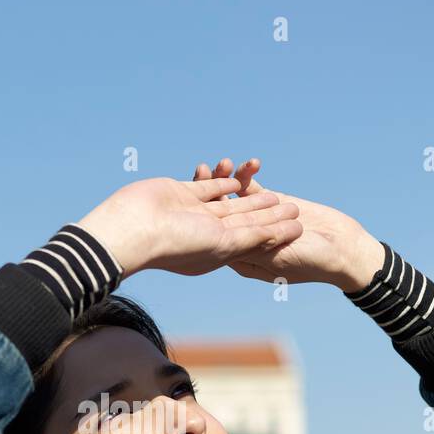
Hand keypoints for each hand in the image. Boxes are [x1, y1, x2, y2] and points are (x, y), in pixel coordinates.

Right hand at [76, 174, 301, 278]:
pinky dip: (222, 183)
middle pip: (244, 223)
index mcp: (215, 253)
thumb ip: (252, 237)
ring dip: (250, 199)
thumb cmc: (177, 244)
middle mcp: (204, 235)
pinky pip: (206, 189)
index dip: (276, 233)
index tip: (299, 225)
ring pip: (228, 205)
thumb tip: (282, 234)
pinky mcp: (179, 194)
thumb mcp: (223, 244)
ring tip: (273, 190)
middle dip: (269, 216)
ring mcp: (191, 215)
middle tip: (295, 206)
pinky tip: (240, 180)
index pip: (252, 241)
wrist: (134, 227)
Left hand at [191, 158, 384, 289]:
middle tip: (202, 169)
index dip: (202, 212)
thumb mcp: (275, 259)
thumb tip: (221, 239)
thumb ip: (251, 246)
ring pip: (235, 196)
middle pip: (219, 210)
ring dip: (228, 178)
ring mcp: (257, 219)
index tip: (195, 192)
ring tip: (223, 162)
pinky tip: (251, 162)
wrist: (341, 249)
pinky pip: (254, 189)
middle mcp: (243, 236)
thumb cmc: (309, 262)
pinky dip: (250, 175)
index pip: (212, 231)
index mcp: (238, 254)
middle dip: (210, 189)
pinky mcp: (272, 204)